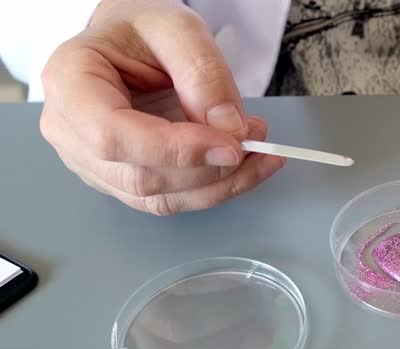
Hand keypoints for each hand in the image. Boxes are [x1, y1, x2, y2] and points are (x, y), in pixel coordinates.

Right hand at [40, 0, 283, 215]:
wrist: (132, 44)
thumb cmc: (142, 30)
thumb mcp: (176, 28)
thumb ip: (203, 73)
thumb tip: (230, 129)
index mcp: (69, 83)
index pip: (113, 135)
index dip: (176, 151)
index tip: (232, 147)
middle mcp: (71, 132)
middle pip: (140, 177)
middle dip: (209, 169)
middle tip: (257, 142)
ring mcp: (94, 164)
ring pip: (161, 198)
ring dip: (220, 184)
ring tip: (260, 151)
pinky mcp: (124, 181)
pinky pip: (172, 199)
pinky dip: (215, 188)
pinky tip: (246, 165)